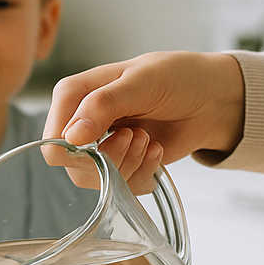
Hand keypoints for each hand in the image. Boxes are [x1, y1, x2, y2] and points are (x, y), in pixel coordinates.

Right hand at [44, 52, 245, 191]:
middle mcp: (82, 122)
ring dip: (129, 165)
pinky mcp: (122, 164)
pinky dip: (143, 173)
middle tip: (137, 135)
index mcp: (76, 94)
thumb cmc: (177, 78)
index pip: (53, 138)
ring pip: (96, 180)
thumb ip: (104, 105)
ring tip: (149, 140)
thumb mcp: (142, 82)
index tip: (115, 135)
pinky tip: (156, 150)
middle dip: (110, 158)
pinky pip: (121, 186)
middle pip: (73, 165)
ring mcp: (101, 146)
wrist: (210, 98)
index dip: (78, 149)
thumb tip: (71, 137)